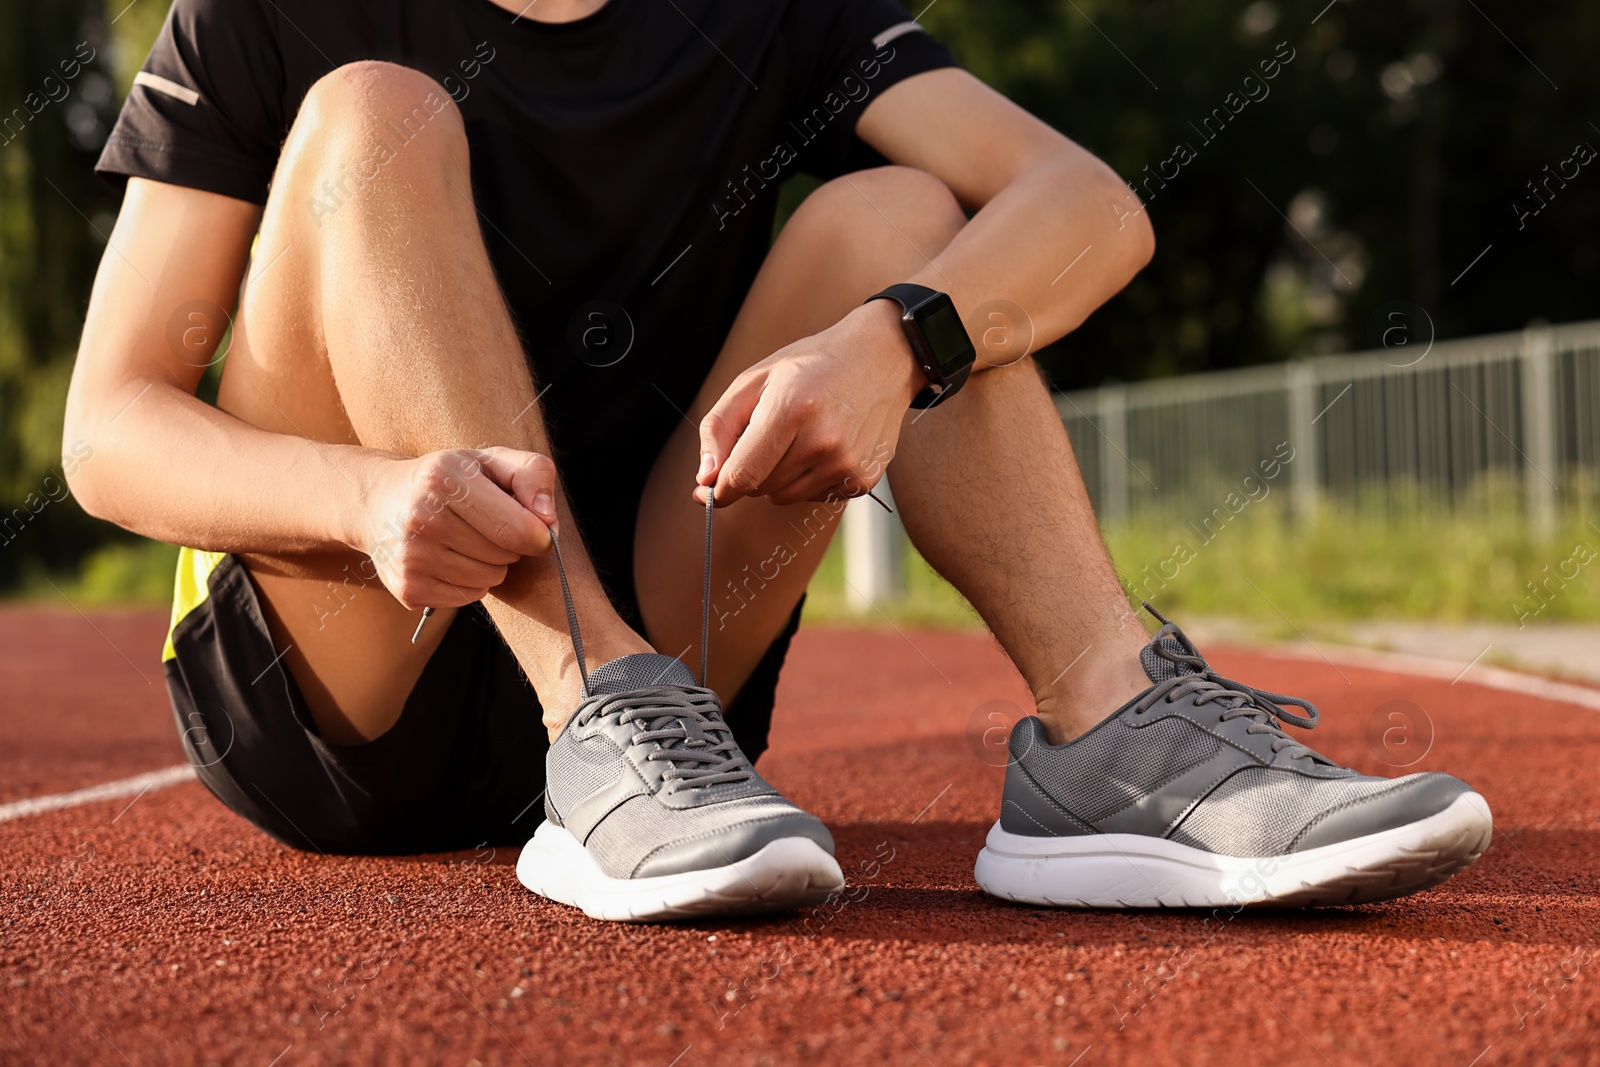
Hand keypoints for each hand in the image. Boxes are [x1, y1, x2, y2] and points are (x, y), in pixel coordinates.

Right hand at [349, 447, 556, 609]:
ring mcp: (411, 556)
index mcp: (445, 477)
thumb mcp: (490, 460)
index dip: (539, 534)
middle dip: (509, 544)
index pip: (517, 529)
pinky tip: (450, 558)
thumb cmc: (449, 479)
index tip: (536, 527)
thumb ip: (533, 474)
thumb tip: (548, 518)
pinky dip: (470, 582)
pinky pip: (469, 596)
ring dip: (491, 564)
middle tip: (486, 525)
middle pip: (505, 556)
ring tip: (466, 539)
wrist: (380, 500)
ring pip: (490, 579)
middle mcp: (422, 517)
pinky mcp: (408, 589)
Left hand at [696, 300, 924, 506]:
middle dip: (752, 469)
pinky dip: (807, 478)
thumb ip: (719, 429)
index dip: (719, 489)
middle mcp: (822, 441)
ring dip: (779, 476)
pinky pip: (813, 496)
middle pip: (760, 487)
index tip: (707, 491)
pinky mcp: (862, 479)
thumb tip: (704, 480)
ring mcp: (846, 463)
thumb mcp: (755, 379)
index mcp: (790, 410)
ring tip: (800, 436)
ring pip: (784, 496)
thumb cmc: (810, 366)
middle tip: (770, 434)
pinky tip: (824, 446)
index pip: (742, 475)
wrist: (881, 358)